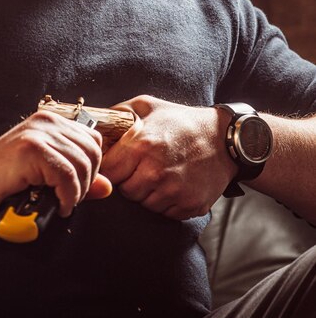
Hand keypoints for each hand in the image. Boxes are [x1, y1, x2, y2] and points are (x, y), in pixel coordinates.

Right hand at [0, 110, 111, 221]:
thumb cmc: (1, 184)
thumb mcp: (45, 177)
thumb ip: (77, 178)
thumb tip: (107, 187)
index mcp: (51, 121)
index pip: (93, 141)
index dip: (91, 169)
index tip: (76, 188)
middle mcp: (47, 121)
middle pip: (92, 152)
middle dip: (86, 182)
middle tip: (68, 199)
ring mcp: (38, 132)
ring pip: (82, 164)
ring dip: (76, 192)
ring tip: (61, 203)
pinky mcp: (31, 148)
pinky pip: (67, 175)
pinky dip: (68, 196)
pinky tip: (58, 205)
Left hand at [101, 95, 236, 219]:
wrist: (224, 139)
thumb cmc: (182, 120)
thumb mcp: (148, 105)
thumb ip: (118, 113)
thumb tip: (94, 123)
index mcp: (141, 146)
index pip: (107, 172)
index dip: (110, 168)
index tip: (117, 163)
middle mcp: (156, 172)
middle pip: (124, 191)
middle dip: (129, 180)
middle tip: (143, 165)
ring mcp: (174, 191)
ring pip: (143, 204)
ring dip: (147, 192)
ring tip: (160, 172)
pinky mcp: (189, 205)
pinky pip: (164, 212)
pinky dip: (166, 201)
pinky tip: (174, 183)